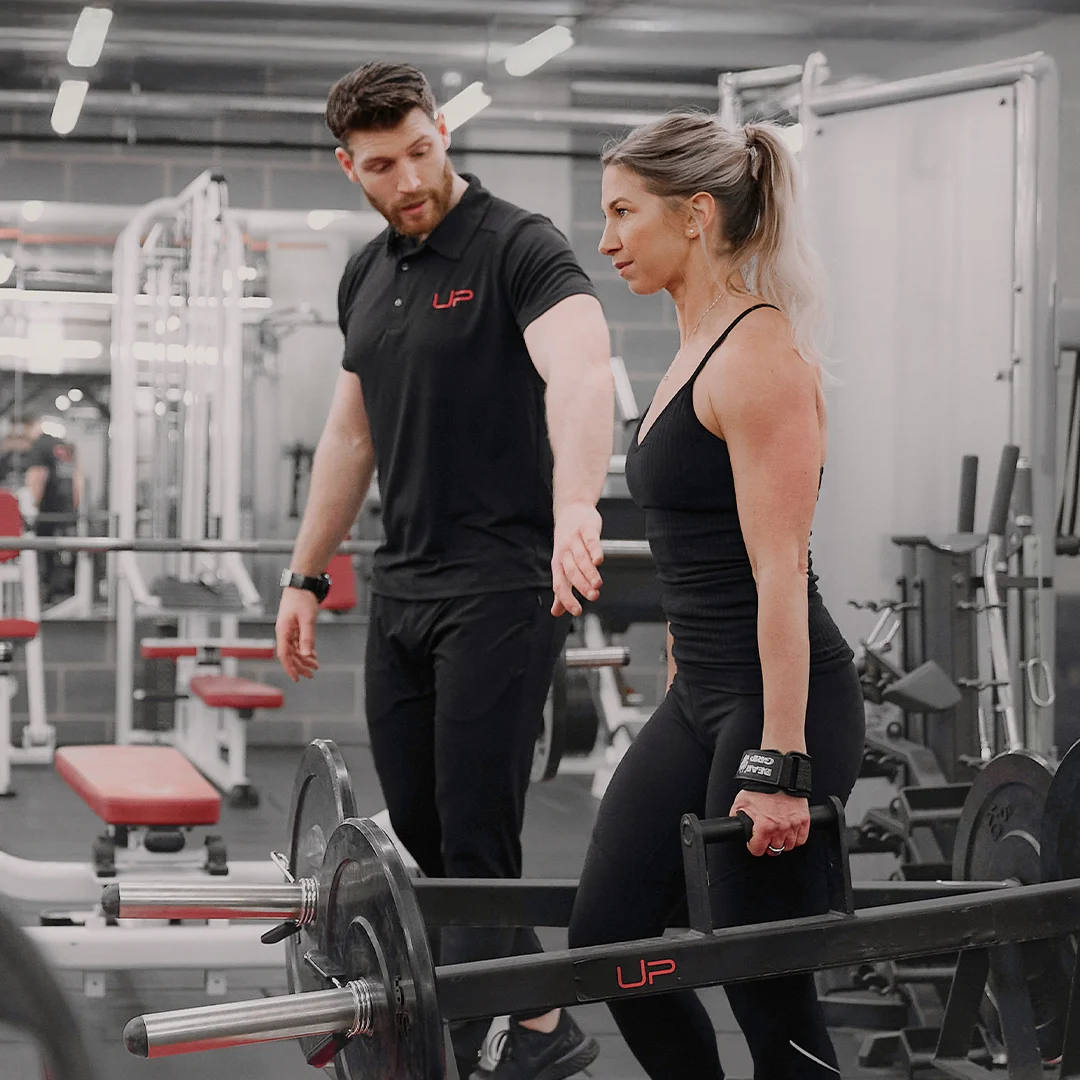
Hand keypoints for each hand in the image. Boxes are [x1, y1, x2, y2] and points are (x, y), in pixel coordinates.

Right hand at [275, 587, 319, 681]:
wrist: (302, 583)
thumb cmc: (302, 598)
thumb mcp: (308, 620)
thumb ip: (307, 639)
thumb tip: (306, 656)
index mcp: (283, 631)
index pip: (284, 655)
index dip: (290, 668)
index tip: (297, 678)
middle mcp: (284, 632)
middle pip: (291, 655)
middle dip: (300, 666)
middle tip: (311, 675)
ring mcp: (289, 629)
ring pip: (295, 649)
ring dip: (304, 659)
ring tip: (315, 667)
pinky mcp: (295, 626)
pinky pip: (299, 642)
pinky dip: (306, 650)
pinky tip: (313, 656)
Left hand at [551, 502, 603, 616]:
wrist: (571, 509)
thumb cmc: (568, 541)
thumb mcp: (562, 564)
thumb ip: (562, 588)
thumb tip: (556, 612)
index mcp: (558, 563)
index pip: (559, 584)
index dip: (566, 599)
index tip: (577, 611)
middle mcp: (564, 552)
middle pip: (571, 572)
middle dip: (581, 586)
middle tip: (593, 597)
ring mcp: (574, 539)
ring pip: (581, 558)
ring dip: (589, 572)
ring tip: (598, 584)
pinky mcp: (586, 528)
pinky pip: (590, 540)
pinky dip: (594, 550)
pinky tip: (599, 560)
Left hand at [729, 788, 810, 856]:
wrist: (778, 775)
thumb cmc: (760, 787)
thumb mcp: (741, 803)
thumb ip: (737, 818)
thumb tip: (736, 827)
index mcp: (764, 826)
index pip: (757, 850)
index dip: (753, 846)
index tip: (754, 842)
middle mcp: (779, 828)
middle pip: (774, 850)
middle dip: (768, 844)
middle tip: (765, 837)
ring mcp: (793, 825)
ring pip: (788, 847)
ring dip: (782, 842)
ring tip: (777, 834)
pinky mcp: (804, 820)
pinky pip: (801, 840)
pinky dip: (796, 839)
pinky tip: (789, 833)